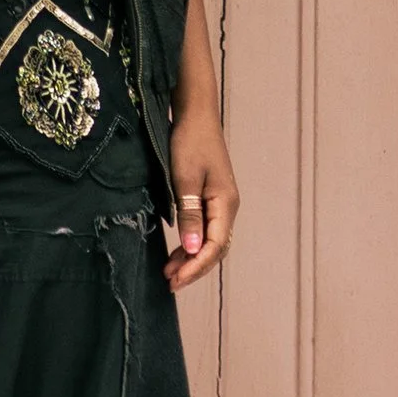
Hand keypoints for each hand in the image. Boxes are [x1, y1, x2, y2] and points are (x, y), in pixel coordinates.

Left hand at [164, 98, 238, 293]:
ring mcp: (221, 203)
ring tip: (170, 272)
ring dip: (192, 258)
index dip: (196, 266)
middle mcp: (228, 207)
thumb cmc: (189, 142)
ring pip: (210, 241)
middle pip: (215, 248)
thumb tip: (193, 250)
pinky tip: (178, 251)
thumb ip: (190, 214)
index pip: (214, 246)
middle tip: (170, 282)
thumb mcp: (185, 178)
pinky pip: (205, 229)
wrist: (195, 114)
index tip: (175, 279)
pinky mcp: (211, 198)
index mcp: (226, 204)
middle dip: (194, 268)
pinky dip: (192, 244)